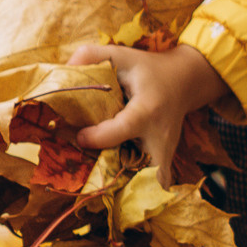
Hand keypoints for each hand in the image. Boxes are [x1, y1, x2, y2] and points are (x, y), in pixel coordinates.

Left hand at [70, 41, 230, 185]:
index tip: (80, 137)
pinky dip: (136, 192)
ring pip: (151, 186)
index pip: (124, 128)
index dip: (99, 137)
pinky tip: (116, 191)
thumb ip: (90, 57)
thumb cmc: (146, 69)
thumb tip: (62, 72)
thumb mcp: (120, 55)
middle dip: (121, 182)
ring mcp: (165, 153)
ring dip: (128, 192)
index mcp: (147, 108)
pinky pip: (151, 186)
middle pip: (147, 171)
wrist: (184, 81)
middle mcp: (160, 136)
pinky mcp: (165, 162)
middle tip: (93, 180)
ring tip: (101, 191)